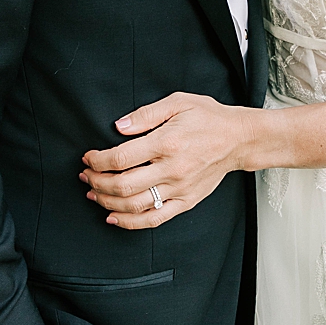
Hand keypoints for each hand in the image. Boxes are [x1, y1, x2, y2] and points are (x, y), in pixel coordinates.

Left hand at [80, 92, 253, 227]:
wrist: (239, 139)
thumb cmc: (209, 118)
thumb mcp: (178, 102)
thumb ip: (145, 114)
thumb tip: (118, 127)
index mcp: (167, 143)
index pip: (120, 158)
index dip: (97, 160)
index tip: (88, 157)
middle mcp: (172, 169)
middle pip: (122, 185)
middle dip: (96, 182)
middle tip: (86, 176)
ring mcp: (179, 188)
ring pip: (134, 205)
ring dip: (107, 202)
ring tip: (94, 194)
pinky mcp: (186, 201)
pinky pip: (155, 218)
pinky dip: (130, 222)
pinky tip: (114, 217)